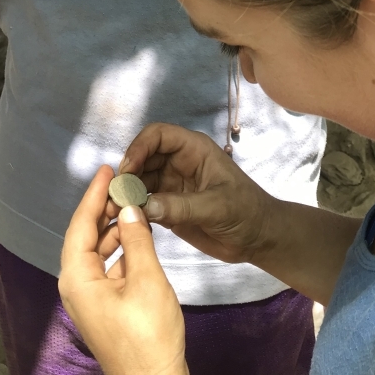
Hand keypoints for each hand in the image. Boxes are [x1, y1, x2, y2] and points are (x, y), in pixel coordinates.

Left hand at [59, 165, 190, 374]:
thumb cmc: (148, 334)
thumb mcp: (146, 279)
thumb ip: (137, 239)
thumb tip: (128, 207)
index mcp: (78, 278)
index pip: (81, 225)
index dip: (93, 195)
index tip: (106, 169)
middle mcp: (77, 286)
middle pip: (85, 236)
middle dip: (103, 208)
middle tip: (123, 182)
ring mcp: (90, 298)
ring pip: (97, 251)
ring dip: (113, 228)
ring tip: (131, 203)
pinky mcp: (105, 307)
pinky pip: (107, 266)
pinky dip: (121, 248)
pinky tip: (137, 236)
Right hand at [120, 123, 275, 265]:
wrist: (258, 238)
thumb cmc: (246, 212)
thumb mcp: (216, 207)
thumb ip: (180, 206)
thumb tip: (143, 206)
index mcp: (193, 150)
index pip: (158, 135)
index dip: (139, 147)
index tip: (127, 170)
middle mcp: (179, 162)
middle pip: (143, 157)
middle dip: (128, 173)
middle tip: (116, 196)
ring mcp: (172, 184)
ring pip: (140, 180)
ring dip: (127, 193)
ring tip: (116, 211)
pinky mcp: (168, 206)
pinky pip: (144, 202)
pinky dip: (133, 209)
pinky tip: (127, 221)